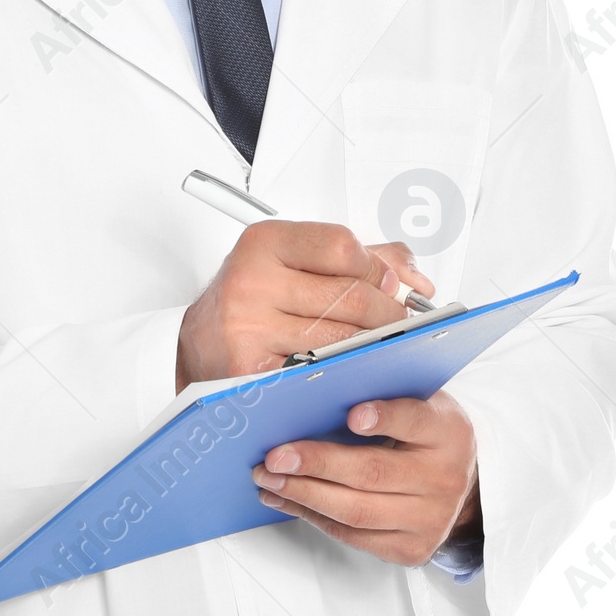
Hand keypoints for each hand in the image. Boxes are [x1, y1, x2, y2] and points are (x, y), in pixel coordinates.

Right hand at [176, 221, 434, 390]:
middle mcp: (253, 279)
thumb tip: (416, 280)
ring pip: (341, 338)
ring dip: (371, 346)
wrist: (199, 343)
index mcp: (265, 242)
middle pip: (350, 296)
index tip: (389, 284)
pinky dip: (342, 373)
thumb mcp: (294, 259)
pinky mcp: (251, 368)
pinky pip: (318, 372)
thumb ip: (358, 258)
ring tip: (378, 346)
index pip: (343, 247)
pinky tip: (350, 369)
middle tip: (399, 323)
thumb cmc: (252, 298)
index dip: (378, 269)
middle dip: (389, 313)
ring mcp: (250, 325)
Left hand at [250, 388, 479, 567]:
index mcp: (446, 432)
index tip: (352, 415)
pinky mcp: (410, 549)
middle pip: (373, 472)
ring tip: (269, 480)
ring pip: (357, 511)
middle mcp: (443, 478)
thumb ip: (382, 395)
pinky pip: (353, 536)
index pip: (415, 420)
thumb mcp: (419, 403)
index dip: (384, 417)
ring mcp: (428, 520)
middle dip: (317, 464)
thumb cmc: (426, 436)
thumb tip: (316, 391)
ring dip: (304, 495)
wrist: (465, 487)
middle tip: (276, 456)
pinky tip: (287, 499)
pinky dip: (314, 516)